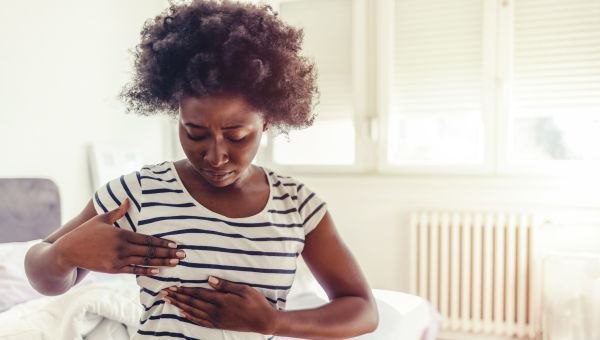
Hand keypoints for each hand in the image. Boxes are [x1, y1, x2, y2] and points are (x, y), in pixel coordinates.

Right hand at [53, 199, 185, 274]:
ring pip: (145, 261)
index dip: (162, 242)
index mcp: (122, 234)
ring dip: (162, 263)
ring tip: (176, 263)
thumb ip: (117, 211)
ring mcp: (118, 260)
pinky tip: (158, 271)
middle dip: (168, 253)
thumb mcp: (102, 218)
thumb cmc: (86, 233)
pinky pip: (133, 270)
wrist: (69, 251)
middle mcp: (122, 247)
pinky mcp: (113, 269)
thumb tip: (128, 200)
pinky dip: (146, 270)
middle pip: (150, 251)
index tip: (175, 244)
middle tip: (183, 255)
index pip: (147, 239)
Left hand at [161, 276, 278, 333]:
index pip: (198, 293)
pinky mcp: (218, 325)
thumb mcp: (244, 289)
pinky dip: (190, 317)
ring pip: (193, 312)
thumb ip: (225, 285)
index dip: (184, 289)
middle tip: (164, 292)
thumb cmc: (256, 302)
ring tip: (169, 301)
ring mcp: (216, 319)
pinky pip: (200, 321)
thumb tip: (209, 279)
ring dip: (180, 306)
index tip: (173, 286)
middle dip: (177, 297)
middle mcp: (216, 311)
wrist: (263, 321)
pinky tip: (183, 313)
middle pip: (192, 303)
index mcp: (222, 300)